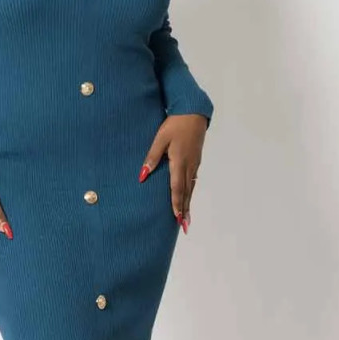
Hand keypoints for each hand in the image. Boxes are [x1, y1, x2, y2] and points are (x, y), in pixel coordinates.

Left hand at [139, 113, 207, 232]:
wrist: (194, 113)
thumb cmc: (175, 125)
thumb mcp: (160, 139)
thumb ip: (152, 157)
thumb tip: (142, 175)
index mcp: (179, 162)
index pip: (177, 187)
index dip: (176, 204)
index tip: (176, 218)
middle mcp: (188, 166)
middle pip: (186, 192)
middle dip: (184, 210)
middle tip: (184, 226)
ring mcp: (194, 163)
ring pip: (190, 187)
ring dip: (188, 203)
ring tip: (186, 217)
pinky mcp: (196, 160)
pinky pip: (192, 180)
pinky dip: (190, 192)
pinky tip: (188, 196)